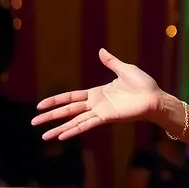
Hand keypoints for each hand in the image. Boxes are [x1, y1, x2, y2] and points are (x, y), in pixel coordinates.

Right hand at [33, 49, 162, 139]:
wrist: (155, 97)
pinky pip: (86, 125)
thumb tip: (101, 51)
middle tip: (33, 122)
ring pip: (74, 121)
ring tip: (43, 136)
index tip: (40, 106)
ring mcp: (100, 112)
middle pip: (67, 111)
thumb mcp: (125, 69)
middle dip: (50, 116)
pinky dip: (74, 130)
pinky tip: (62, 136)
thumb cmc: (143, 85)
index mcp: (97, 93)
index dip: (55, 101)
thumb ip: (111, 62)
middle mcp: (96, 104)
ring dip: (58, 128)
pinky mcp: (107, 118)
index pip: (71, 98)